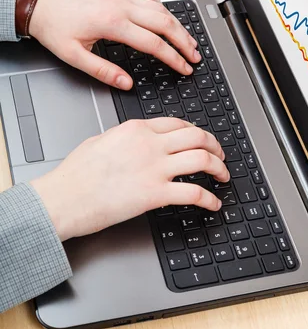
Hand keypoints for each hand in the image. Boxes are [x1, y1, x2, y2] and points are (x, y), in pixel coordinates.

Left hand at [29, 0, 200, 89]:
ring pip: (160, 7)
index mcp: (112, 23)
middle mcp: (120, 4)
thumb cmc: (54, 27)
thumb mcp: (74, 57)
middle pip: (164, 23)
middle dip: (184, 41)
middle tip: (195, 56)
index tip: (184, 68)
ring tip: (188, 40)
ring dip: (178, 24)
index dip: (173, 58)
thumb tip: (126, 83)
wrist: (39, 2)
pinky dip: (162, 7)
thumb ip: (103, 72)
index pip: (153, 44)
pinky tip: (168, 18)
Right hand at [31, 118, 228, 241]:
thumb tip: (139, 142)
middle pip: (197, 137)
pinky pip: (194, 193)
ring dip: (219, 168)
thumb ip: (126, 138)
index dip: (197, 132)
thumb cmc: (75, 174)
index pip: (178, 124)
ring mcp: (154, 168)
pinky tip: (213, 204)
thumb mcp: (101, 141)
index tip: (202, 140)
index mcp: (136, 130)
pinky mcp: (155, 194)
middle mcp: (149, 145)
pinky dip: (210, 199)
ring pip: (202, 159)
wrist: (64, 198)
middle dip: (215, 146)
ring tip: (222, 176)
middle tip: (220, 156)